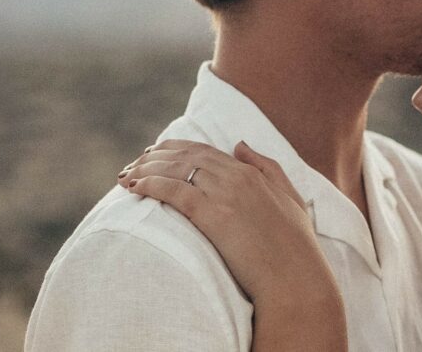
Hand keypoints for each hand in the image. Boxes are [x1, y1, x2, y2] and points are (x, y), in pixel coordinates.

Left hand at [117, 139, 329, 301]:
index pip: (204, 150)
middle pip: (185, 156)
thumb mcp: (290, 197)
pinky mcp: (214, 216)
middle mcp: (236, 177)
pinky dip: (151, 185)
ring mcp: (225, 195)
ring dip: (146, 169)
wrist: (295, 276)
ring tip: (125, 177)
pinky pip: (175, 192)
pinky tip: (135, 188)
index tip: (154, 153)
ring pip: (176, 170)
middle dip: (154, 156)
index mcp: (252, 172)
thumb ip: (267, 167)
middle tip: (132, 164)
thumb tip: (240, 144)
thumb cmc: (296, 245)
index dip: (176, 149)